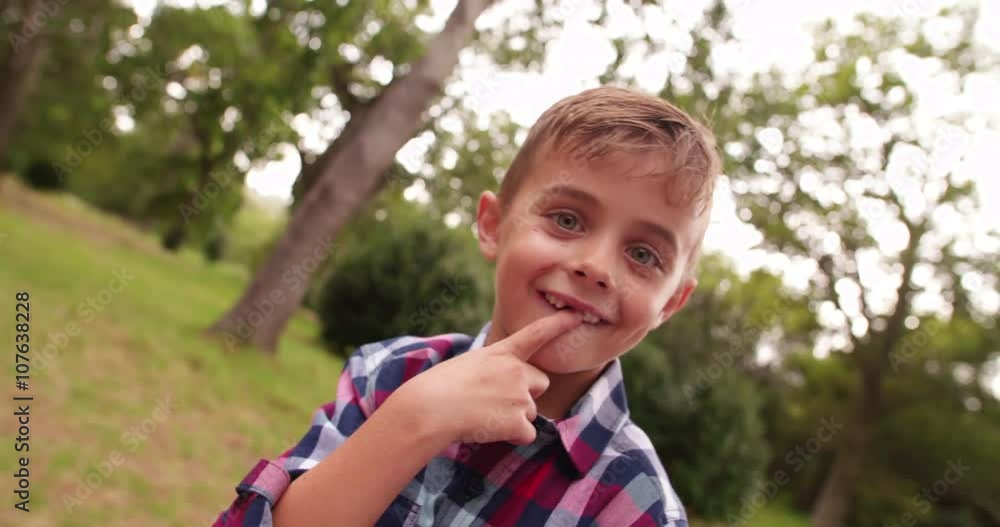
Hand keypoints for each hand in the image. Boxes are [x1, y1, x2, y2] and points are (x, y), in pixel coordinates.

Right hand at [392, 310, 581, 445]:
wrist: (430, 408)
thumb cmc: (438, 387)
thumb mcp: (468, 364)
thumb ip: (493, 369)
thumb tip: (499, 387)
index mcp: (501, 353)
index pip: (536, 334)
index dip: (559, 325)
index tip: (577, 316)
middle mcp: (516, 371)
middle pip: (540, 383)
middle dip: (526, 393)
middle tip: (495, 400)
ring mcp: (519, 396)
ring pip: (531, 411)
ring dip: (514, 417)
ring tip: (484, 415)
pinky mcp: (518, 421)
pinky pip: (526, 434)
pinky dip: (512, 437)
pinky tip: (489, 429)